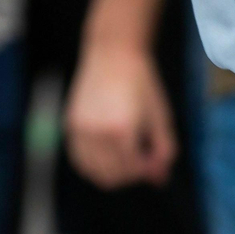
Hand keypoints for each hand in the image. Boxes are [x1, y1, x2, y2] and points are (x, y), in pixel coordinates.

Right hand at [63, 44, 176, 189]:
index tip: (156, 162)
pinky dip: (94, 164)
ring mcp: (80, 131)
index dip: (147, 171)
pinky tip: (109, 154)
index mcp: (122, 130)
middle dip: (131, 175)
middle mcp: (97, 133)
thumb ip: (164, 149)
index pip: (133, 170)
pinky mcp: (70, 126)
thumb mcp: (160, 114)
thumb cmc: (142, 83)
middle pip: (112, 176)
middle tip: (143, 160)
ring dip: (112, 173)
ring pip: (93, 172)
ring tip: (128, 156)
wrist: (113, 54)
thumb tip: (160, 179)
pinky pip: (80, 159)